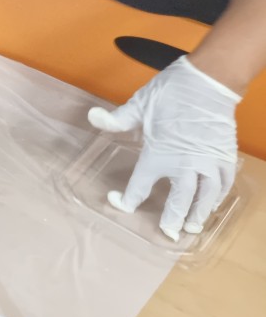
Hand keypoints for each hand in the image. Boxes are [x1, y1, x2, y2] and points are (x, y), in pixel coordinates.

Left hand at [88, 56, 240, 240]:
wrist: (208, 82)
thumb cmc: (171, 93)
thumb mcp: (138, 105)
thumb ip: (116, 119)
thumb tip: (91, 117)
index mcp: (159, 154)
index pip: (140, 184)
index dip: (128, 198)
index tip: (119, 204)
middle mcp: (184, 164)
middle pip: (179, 200)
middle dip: (172, 218)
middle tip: (168, 233)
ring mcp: (208, 162)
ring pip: (205, 197)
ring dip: (198, 214)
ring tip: (192, 227)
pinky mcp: (225, 157)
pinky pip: (224, 185)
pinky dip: (218, 198)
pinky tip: (212, 204)